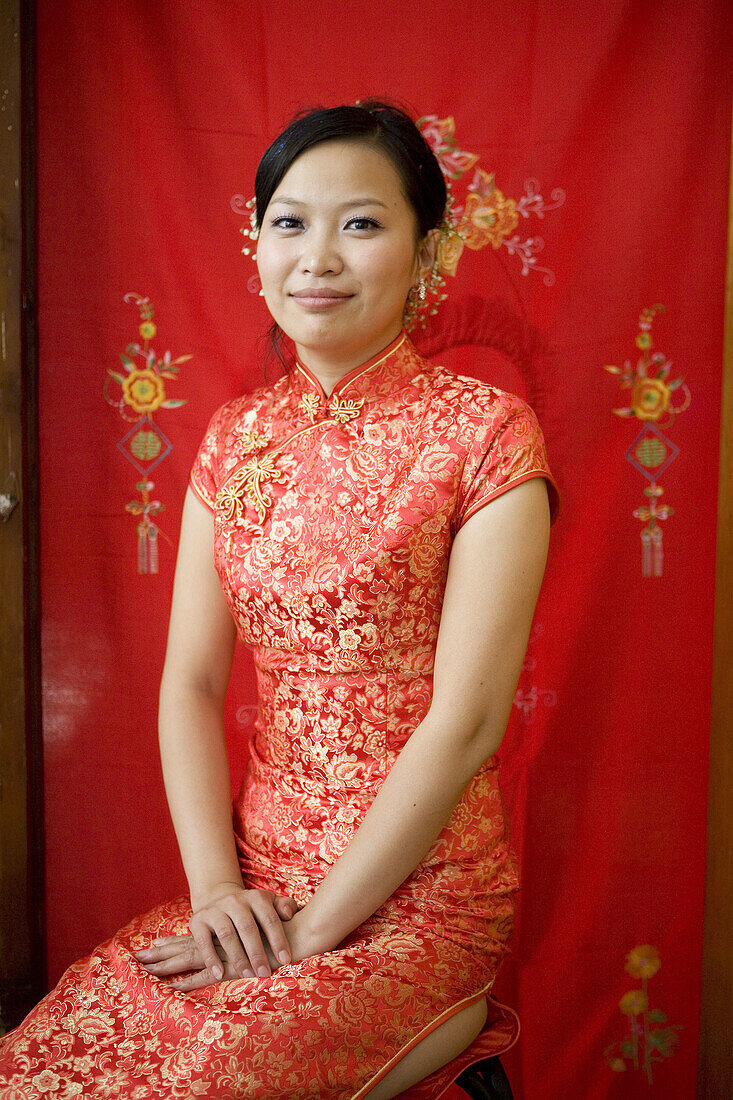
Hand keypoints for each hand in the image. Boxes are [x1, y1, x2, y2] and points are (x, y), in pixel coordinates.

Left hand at [134, 902, 319, 991]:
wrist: (302, 934)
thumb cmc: (287, 932)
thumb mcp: (270, 928)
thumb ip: (263, 922)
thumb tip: (266, 919)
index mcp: (227, 934)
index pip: (195, 938)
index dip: (175, 941)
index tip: (154, 944)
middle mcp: (222, 942)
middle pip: (186, 947)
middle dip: (162, 953)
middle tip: (138, 957)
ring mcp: (225, 954)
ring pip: (190, 959)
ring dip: (167, 965)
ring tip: (143, 969)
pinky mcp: (232, 967)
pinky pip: (205, 976)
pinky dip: (189, 982)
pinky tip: (172, 986)